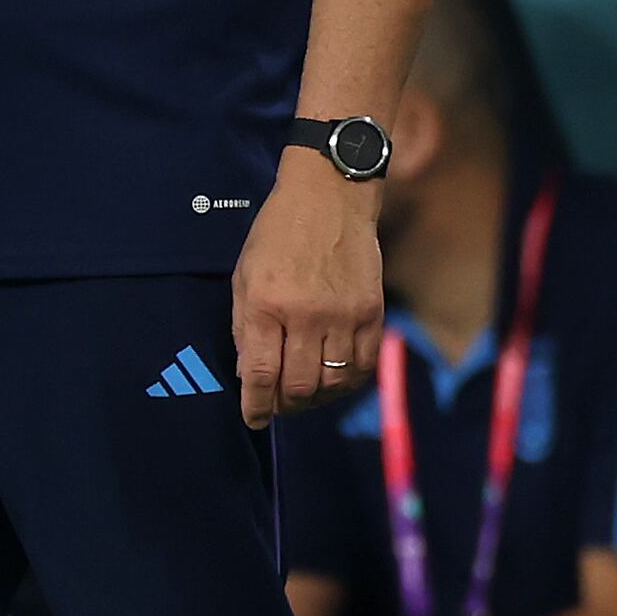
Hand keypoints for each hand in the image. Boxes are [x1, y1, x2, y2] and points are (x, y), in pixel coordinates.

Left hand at [228, 153, 378, 425]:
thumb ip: (244, 326)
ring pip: (332, 382)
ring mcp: (343, 314)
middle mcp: (305, 314)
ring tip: (306, 395)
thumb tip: (251, 375)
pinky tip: (335, 378)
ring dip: (316, 398)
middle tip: (279, 405)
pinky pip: (363, 365)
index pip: (260, 375)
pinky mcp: (371, 312)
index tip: (253, 419)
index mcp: (265, 304)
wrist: (331, 195)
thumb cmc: (278, 232)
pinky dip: (348, 381)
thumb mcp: (245, 274)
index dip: (255, 407)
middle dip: (285, 406)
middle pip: (298, 386)